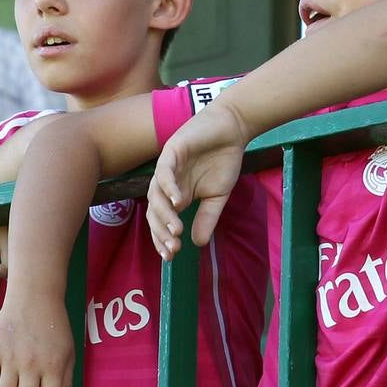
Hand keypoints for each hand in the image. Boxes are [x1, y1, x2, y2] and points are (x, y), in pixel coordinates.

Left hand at [147, 104, 250, 258]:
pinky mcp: (172, 150)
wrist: (232, 129)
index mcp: (176, 194)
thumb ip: (207, 217)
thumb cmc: (224, 160)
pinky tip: (177, 202)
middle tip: (173, 248)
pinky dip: (168, 187)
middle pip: (154, 211)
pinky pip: (164, 172)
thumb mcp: (218, 196)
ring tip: (176, 230)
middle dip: (161, 231)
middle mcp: (167, 183)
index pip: (161, 220)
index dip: (162, 238)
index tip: (170, 256)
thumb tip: (199, 243)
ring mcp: (167, 167)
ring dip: (164, 214)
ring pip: (155, 194)